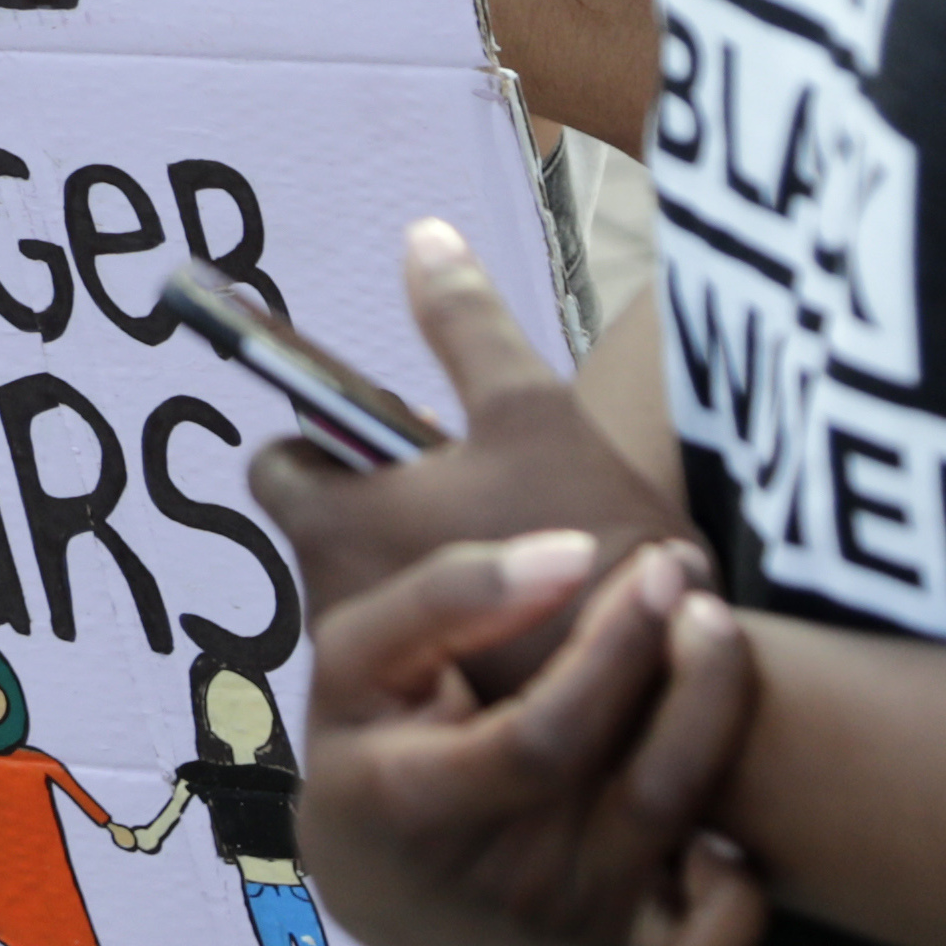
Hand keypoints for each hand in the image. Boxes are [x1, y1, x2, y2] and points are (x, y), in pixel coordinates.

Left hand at [253, 221, 705, 695]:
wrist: (667, 685)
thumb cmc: (585, 536)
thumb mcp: (529, 408)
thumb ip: (465, 323)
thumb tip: (423, 236)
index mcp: (333, 527)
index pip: (278, 465)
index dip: (327, 433)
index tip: (403, 422)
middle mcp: (337, 605)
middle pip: (338, 522)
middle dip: (390, 492)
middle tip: (476, 471)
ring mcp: (394, 668)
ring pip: (392, 576)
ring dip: (439, 546)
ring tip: (525, 527)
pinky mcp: (449, 709)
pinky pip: (440, 638)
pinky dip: (474, 610)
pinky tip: (546, 594)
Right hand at [293, 525, 768, 945]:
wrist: (378, 895)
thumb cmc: (369, 748)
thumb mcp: (357, 660)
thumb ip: (446, 596)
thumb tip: (571, 555)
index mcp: (419, 808)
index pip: (547, 738)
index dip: (615, 650)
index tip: (653, 567)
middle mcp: (504, 885)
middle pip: (642, 789)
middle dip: (695, 673)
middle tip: (693, 580)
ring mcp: (567, 928)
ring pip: (682, 835)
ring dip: (720, 721)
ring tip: (713, 633)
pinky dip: (739, 890)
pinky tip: (719, 803)